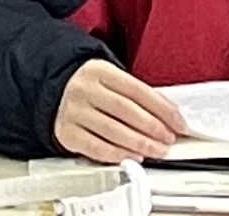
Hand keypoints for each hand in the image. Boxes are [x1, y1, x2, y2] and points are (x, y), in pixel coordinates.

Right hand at [53, 62, 189, 164]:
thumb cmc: (87, 85)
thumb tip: (167, 115)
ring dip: (140, 144)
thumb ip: (134, 94)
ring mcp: (74, 111)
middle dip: (153, 129)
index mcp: (99, 70)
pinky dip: (117, 154)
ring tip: (156, 151)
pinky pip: (96, 147)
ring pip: (113, 131)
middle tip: (168, 140)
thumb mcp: (109, 78)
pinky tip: (132, 157)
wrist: (50, 88)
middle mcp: (85, 89)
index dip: (163, 109)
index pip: (138, 90)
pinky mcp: (67, 132)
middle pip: (127, 111)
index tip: (178, 123)